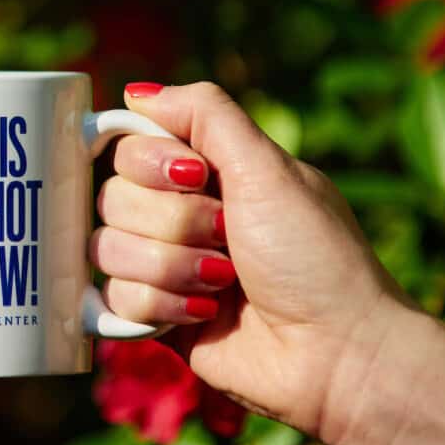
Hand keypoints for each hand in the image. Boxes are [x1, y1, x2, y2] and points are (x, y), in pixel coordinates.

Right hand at [89, 81, 410, 438]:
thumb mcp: (268, 167)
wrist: (337, 351)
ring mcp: (165, 267)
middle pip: (111, 197)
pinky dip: (161, 306)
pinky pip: (114, 299)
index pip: (128, 145)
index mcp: (207, 171)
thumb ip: (205, 112)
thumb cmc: (315, 256)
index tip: (196, 175)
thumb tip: (135, 92)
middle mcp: (179, 214)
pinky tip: (204, 314)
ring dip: (171, 266)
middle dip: (174, 222)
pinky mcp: (156, 318)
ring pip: (107, 248)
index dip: (149, 161)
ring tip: (224, 283)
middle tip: (227, 238)